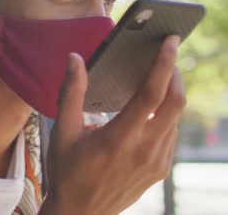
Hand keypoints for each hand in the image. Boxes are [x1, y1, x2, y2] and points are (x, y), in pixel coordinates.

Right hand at [40, 35, 184, 214]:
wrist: (79, 212)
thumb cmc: (67, 170)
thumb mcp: (62, 131)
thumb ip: (71, 92)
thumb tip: (75, 59)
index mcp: (119, 139)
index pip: (151, 95)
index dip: (163, 64)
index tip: (170, 42)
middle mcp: (144, 151)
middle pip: (176, 103)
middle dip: (174, 74)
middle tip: (165, 56)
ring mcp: (156, 163)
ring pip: (176, 118)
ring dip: (171, 94)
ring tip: (156, 78)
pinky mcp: (160, 170)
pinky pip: (172, 134)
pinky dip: (166, 114)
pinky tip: (150, 109)